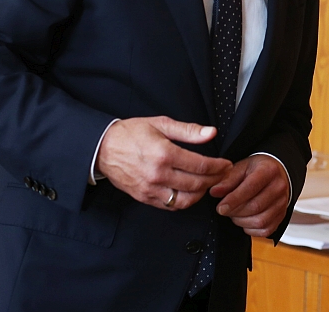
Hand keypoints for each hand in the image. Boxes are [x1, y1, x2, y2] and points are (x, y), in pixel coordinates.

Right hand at [96, 116, 231, 209]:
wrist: (103, 147)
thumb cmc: (131, 133)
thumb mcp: (161, 124)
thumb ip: (188, 130)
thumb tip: (211, 133)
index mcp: (164, 154)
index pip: (201, 166)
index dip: (218, 167)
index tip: (226, 164)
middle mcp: (158, 174)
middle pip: (196, 184)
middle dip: (214, 180)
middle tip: (222, 174)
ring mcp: (150, 189)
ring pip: (185, 200)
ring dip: (201, 194)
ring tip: (207, 183)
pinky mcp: (144, 197)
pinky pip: (170, 206)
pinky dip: (183, 201)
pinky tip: (189, 191)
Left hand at [210, 155, 290, 237]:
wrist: (275, 174)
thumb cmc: (257, 170)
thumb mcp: (241, 168)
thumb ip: (227, 180)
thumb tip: (214, 192)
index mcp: (269, 171)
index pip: (250, 188)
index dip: (233, 200)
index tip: (220, 207)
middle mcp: (279, 187)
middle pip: (255, 207)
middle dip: (235, 212)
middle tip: (225, 209)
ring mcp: (282, 203)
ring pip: (260, 221)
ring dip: (242, 221)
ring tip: (235, 214)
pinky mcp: (281, 216)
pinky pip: (265, 230)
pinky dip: (251, 229)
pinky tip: (245, 220)